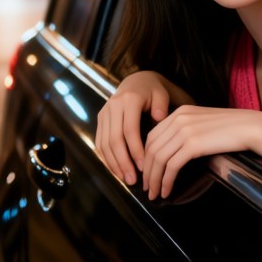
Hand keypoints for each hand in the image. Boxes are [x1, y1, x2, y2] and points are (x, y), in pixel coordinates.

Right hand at [96, 71, 176, 185]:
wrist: (137, 81)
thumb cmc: (153, 91)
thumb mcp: (161, 94)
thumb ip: (162, 105)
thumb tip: (159, 117)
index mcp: (129, 100)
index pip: (129, 130)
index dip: (135, 150)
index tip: (143, 167)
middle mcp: (113, 106)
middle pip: (114, 139)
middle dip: (123, 162)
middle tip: (133, 180)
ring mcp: (104, 113)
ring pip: (104, 143)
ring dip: (113, 163)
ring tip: (125, 179)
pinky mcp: (100, 119)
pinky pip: (99, 142)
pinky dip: (106, 158)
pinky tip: (115, 170)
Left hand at [142, 105, 256, 199]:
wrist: (251, 127)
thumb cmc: (232, 129)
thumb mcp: (203, 123)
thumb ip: (187, 131)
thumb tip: (175, 152)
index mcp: (179, 112)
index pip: (153, 136)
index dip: (146, 157)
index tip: (146, 172)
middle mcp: (178, 119)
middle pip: (152, 148)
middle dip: (147, 171)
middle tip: (147, 188)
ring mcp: (185, 130)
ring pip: (159, 158)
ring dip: (154, 179)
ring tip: (155, 194)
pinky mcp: (193, 143)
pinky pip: (172, 165)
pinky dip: (166, 181)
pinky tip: (167, 191)